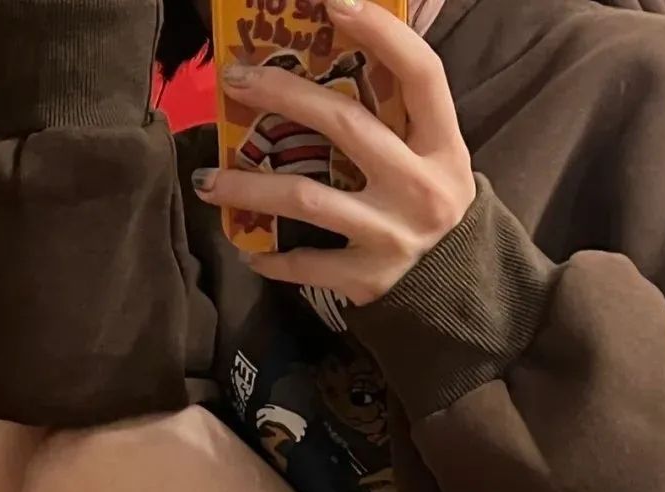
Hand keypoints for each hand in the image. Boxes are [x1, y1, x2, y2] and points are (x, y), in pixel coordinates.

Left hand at [192, 0, 475, 305]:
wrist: (455, 289)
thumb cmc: (429, 205)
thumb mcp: (433, 155)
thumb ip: (398, 111)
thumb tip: (341, 43)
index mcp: (443, 147)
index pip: (421, 74)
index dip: (382, 32)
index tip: (334, 2)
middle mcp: (420, 189)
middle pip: (345, 125)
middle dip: (283, 94)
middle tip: (236, 79)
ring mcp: (392, 236)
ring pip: (306, 199)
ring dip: (249, 187)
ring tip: (208, 180)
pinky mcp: (368, 279)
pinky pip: (306, 264)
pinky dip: (270, 257)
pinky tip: (246, 245)